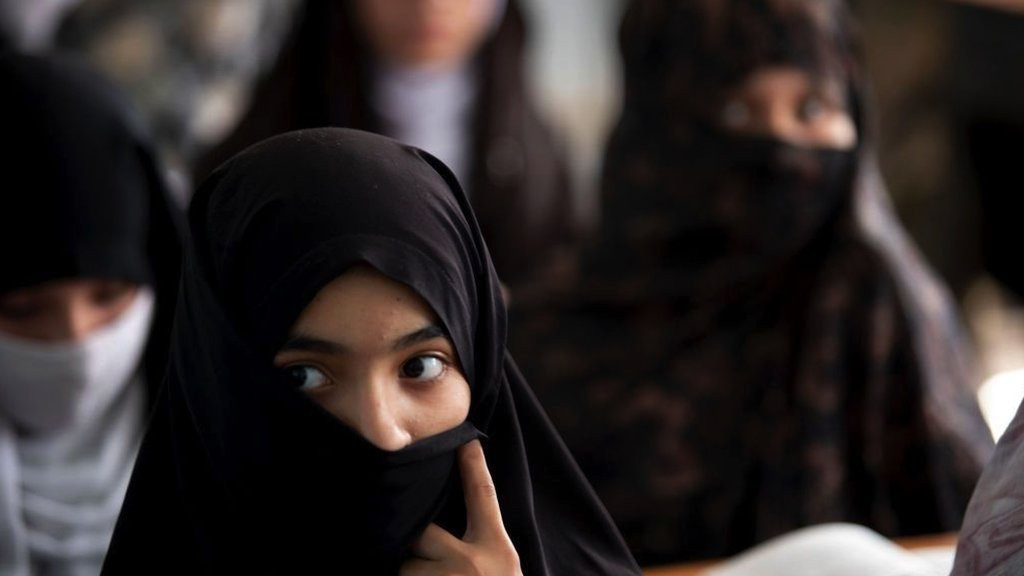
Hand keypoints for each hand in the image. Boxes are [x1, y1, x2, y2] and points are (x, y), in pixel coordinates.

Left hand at [400, 440, 522, 575]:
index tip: (467, 439)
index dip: (474, 465)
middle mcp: (472, 562)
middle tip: (429, 565)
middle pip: (425, 532)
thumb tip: (451, 533)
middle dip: (419, 546)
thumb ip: (484, 548)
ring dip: (412, 575)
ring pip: (407, 565)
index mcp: (497, 550)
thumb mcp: (502, 569)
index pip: (483, 496)